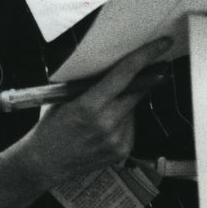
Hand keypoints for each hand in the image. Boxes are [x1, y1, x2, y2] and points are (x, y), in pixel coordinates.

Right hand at [21, 37, 171, 187]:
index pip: (125, 74)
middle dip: (144, 77)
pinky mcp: (122, 150)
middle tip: (149, 65)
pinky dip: (123, 119)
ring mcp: (117, 139)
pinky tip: (105, 125)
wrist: (45, 163)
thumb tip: (113, 65)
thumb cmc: (50, 126)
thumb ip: (88, 83)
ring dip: (126, 102)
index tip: (162, 44)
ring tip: (104, 108)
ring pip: (134, 109)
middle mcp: (107, 123)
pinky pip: (131, 125)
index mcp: (89, 105)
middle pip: (138, 90)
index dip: (146, 56)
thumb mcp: (63, 98)